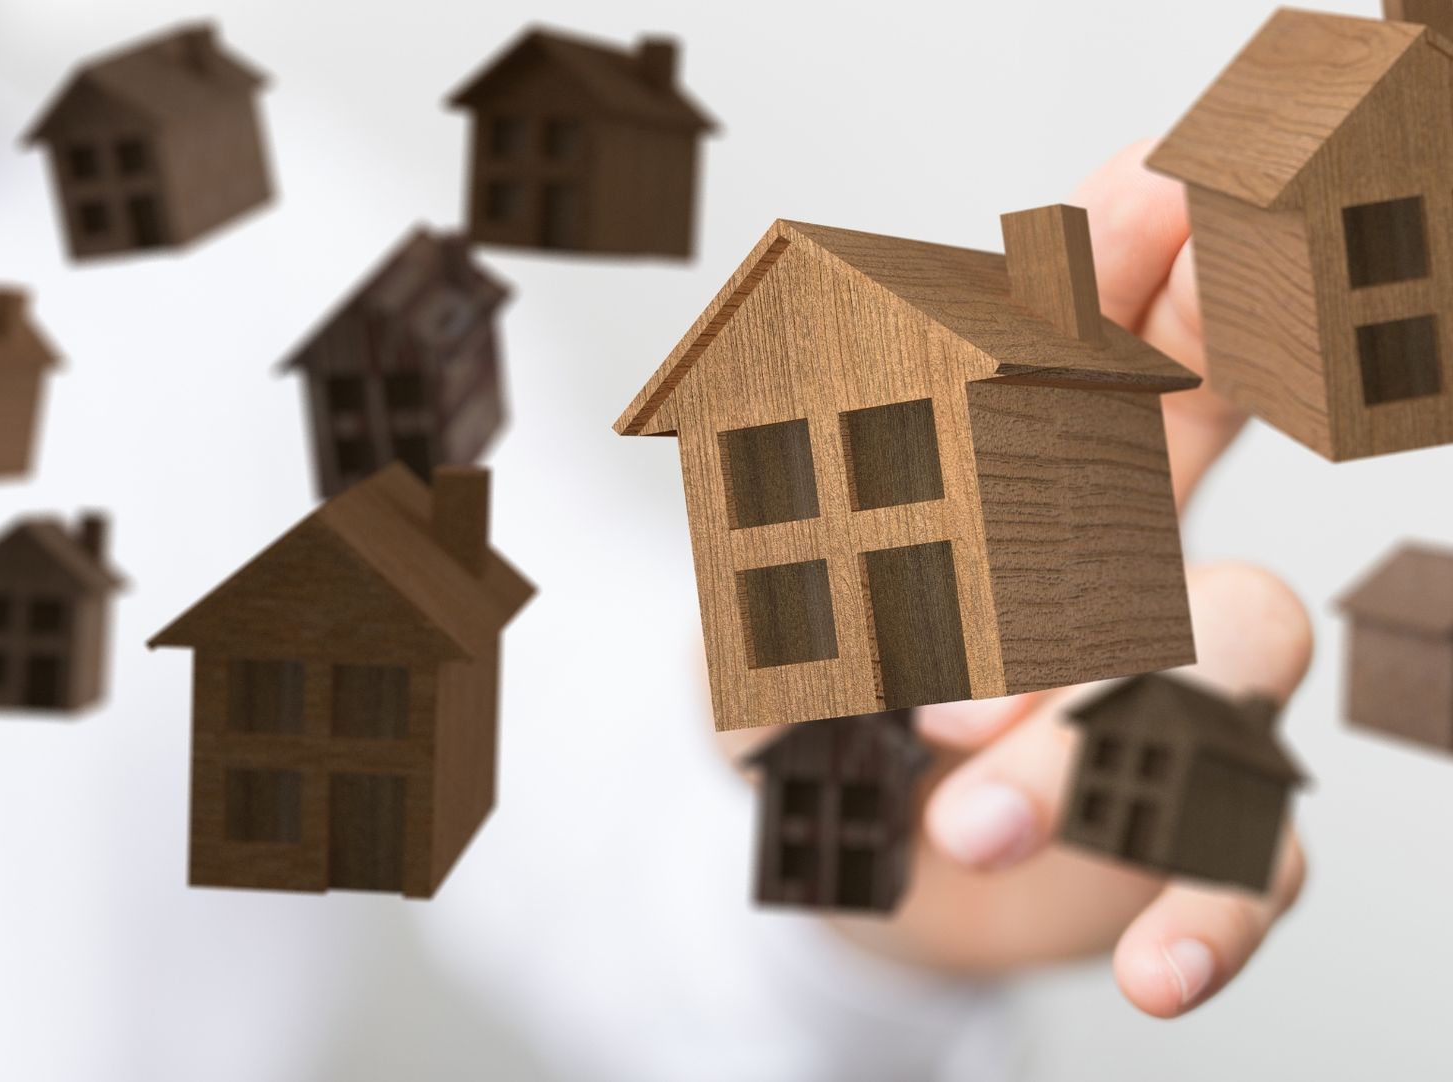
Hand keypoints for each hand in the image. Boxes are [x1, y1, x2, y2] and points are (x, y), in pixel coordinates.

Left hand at [812, 142, 1308, 1016]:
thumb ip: (825, 494)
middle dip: (1123, 410)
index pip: (1115, 332)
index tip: (1173, 168)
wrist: (807, 861)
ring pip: (1233, 656)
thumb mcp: (773, 582)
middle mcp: (1121, 557)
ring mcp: (1168, 694)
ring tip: (955, 800)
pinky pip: (1258, 860)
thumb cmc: (795, 693)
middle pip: (1199, 452)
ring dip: (1096, 723)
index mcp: (1029, 473)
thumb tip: (871, 396)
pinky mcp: (1183, 835)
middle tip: (985, 548)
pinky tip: (1155, 964)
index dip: (1155, 250)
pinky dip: (1215, 911)